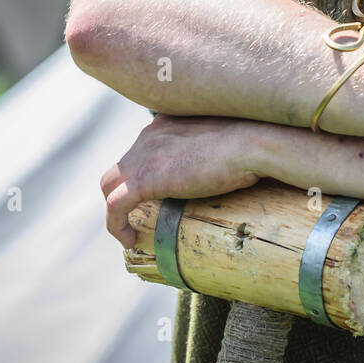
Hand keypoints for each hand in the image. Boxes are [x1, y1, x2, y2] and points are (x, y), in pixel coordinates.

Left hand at [101, 115, 261, 248]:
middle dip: (126, 192)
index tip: (160, 195)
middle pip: (121, 166)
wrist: (254, 142)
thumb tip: (227, 170)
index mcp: (166, 123)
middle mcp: (150, 134)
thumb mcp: (227, 140)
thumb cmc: (254, 142)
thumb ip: (215, 149)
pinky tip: (130, 240)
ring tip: (134, 230)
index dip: (145, 173)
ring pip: (109, 184)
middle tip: (145, 216)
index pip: (142, 148)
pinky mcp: (146, 177)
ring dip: (117, 209)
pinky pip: (115, 205)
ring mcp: (146, 154)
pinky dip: (116, 225)